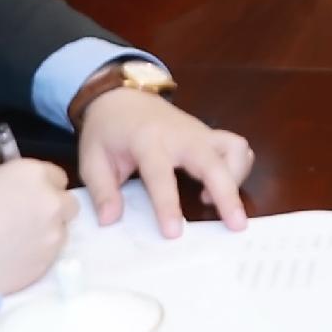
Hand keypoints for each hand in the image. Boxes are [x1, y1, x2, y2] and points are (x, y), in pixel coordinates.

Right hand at [0, 157, 71, 292]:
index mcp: (31, 174)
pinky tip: (12, 258)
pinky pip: (50, 254)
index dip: (40, 185)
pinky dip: (37, 254)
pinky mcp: (48, 263)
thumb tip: (8, 181)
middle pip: (66, 202)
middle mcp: (50, 201)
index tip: (26, 195)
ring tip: (13, 242)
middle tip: (23, 219)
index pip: (56, 175)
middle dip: (50, 208)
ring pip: (60, 230)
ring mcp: (53, 234)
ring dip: (45, 232)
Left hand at [74, 84, 254, 235]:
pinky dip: (239, 166)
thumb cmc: (107, 131)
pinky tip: (221, 184)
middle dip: (227, 194)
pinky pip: (237, 146)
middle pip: (212, 162)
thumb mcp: (92, 159)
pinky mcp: (209, 134)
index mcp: (148, 141)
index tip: (175, 233)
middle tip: (237, 225)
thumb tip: (110, 220)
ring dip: (236, 178)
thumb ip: (102, 190)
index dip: (168, 205)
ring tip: (221, 205)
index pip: (161, 175)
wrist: (121, 97)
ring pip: (235, 149)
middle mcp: (181, 135)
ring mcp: (200, 132)